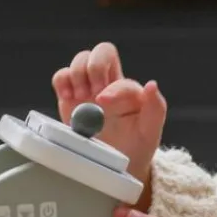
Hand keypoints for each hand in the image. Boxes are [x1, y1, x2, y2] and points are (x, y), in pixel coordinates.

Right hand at [51, 42, 165, 209]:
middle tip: (93, 94)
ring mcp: (88, 89)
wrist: (116, 165)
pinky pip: (61, 76)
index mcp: (129, 90)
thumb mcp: (150, 131)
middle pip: (102, 51)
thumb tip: (151, 85)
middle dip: (94, 67)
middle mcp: (109, 84)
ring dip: (77, 75)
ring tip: (81, 98)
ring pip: (81, 59)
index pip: (121, 75)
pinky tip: (68, 98)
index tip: (103, 103)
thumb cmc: (136, 146)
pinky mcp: (69, 97)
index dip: (111, 86)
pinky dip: (62, 81)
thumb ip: (156, 108)